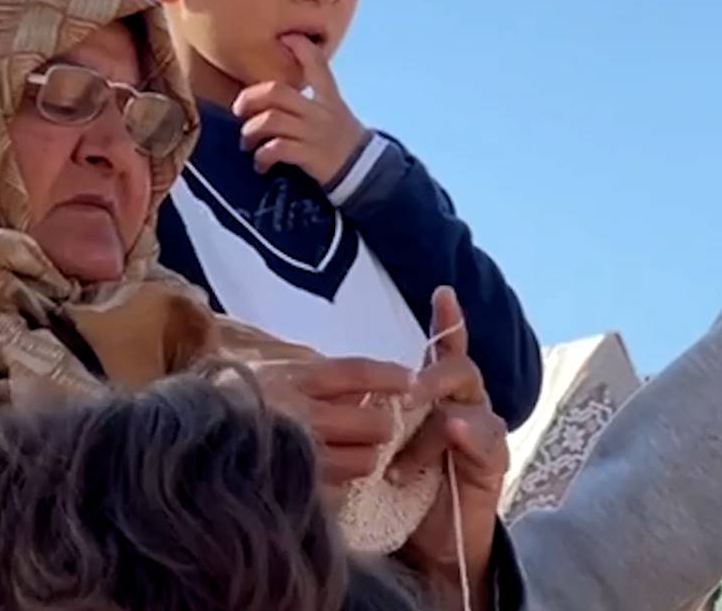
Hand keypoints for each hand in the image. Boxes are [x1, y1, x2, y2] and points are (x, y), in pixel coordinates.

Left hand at [232, 33, 367, 184]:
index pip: (317, 65)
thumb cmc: (340, 140)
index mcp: (327, 98)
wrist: (364, 171)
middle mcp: (320, 111)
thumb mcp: (333, 111)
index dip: (302, 48)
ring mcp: (314, 133)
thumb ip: (310, 98)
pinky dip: (262, 156)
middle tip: (238, 110)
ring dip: (251, 131)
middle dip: (250, 98)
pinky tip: (260, 164)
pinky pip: (277, 149)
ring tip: (248, 142)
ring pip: (271, 120)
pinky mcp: (310, 156)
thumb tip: (275, 90)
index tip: (285, 37)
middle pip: (277, 92)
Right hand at [239, 355, 411, 490]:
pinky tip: (323, 476)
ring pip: (365, 461)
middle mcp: (298, 416)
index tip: (410, 379)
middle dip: (379, 425)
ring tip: (347, 454)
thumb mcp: (266, 377)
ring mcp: (298, 457)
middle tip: (373, 426)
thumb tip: (361, 389)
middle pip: (373, 422)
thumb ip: (310, 380)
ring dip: (364, 458)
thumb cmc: (227, 407)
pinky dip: (338, 485)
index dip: (388, 375)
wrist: (182, 446)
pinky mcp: (295, 490)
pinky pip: (339, 491)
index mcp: (290, 380)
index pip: (354, 373)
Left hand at [393, 287, 508, 610]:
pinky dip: (466, 433)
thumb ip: (374, 413)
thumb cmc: (400, 489)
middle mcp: (464, 406)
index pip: (444, 352)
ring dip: (434, 422)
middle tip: (403, 396)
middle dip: (430, 377)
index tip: (442, 292)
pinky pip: (485, 438)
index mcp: (436, 397)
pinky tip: (452, 433)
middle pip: (457, 371)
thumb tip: (346, 390)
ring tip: (404, 458)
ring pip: (466, 405)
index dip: (448, 323)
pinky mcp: (494, 463)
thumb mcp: (380, 444)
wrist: (429, 547)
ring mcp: (482, 434)